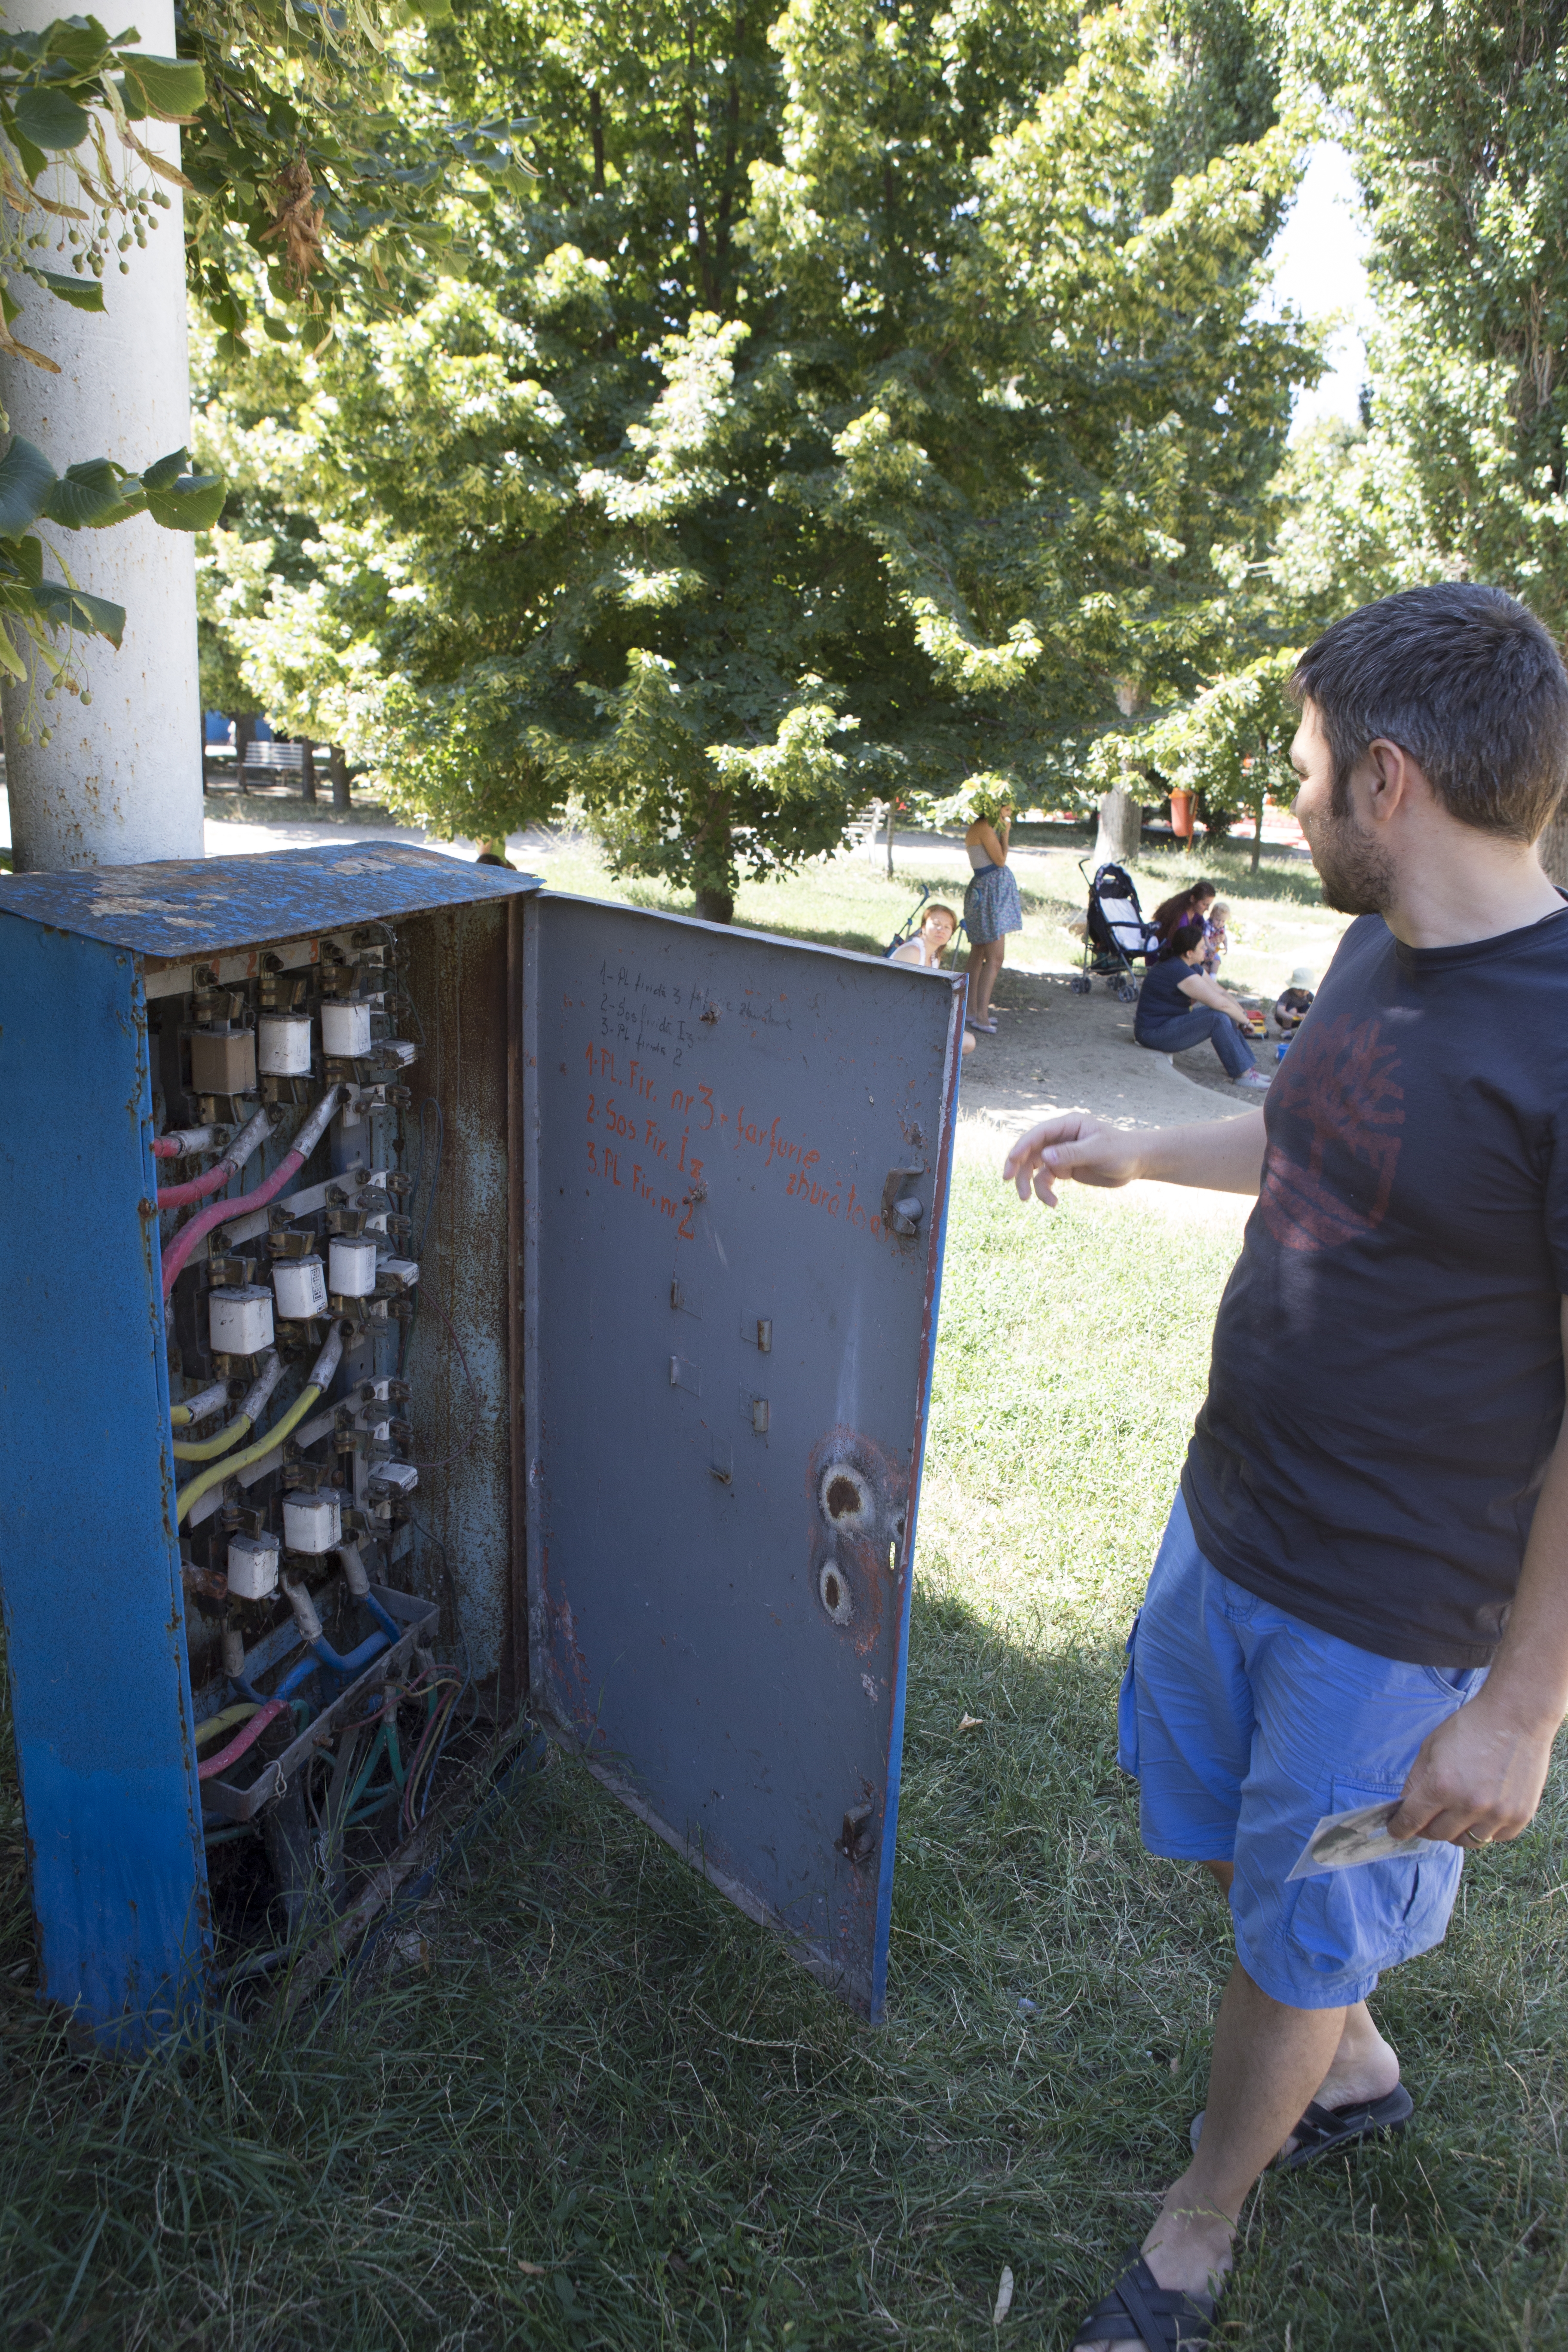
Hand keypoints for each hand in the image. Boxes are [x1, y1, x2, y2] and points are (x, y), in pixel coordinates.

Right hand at [1002, 1114, 1142, 1206]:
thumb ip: (1072, 1153)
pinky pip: (1046, 1180)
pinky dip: (1045, 1192)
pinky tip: (1053, 1204)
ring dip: (1028, 1183)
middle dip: (1018, 1166)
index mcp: (1067, 1125)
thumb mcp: (1099, 1150)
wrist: (1136, 1163)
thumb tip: (1045, 1158)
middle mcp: (1060, 1138)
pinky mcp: (1064, 1169)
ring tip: (1026, 1199)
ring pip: (1034, 1168)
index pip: (1038, 1134)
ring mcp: (1060, 1154)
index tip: (1011, 1163)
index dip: (1021, 1147)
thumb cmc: (1122, 1150)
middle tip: (1007, 1180)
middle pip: (1030, 1150)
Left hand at [1387, 1693, 1555, 1847]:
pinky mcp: (1519, 1817)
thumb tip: (1405, 1806)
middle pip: (1438, 1834)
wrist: (1516, 1717)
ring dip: (1456, 1831)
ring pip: (1466, 1842)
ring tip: (1456, 1813)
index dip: (1400, 1828)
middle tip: (1428, 1817)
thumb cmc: (1470, 1727)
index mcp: (1441, 1785)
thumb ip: (1416, 1780)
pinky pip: (1494, 1838)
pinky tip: (1483, 1811)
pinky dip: (1484, 1829)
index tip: (1396, 1830)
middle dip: (1427, 1827)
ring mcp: (1496, 1814)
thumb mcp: (1431, 1747)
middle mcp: (1468, 1805)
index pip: (1412, 1821)